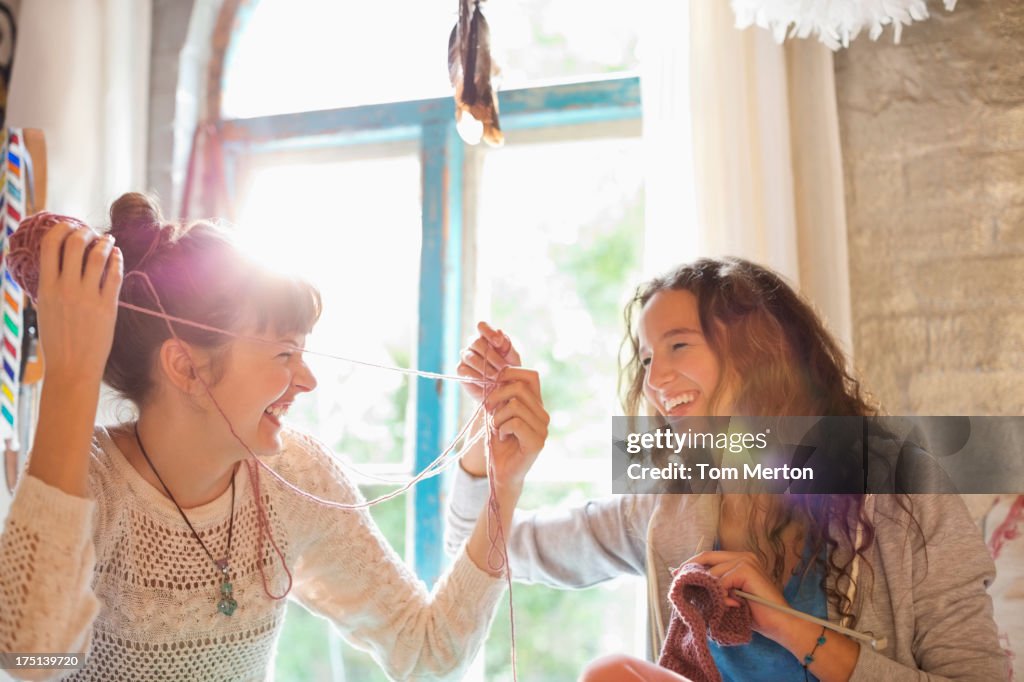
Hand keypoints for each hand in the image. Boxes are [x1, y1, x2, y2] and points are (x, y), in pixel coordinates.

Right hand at [36, 222, 122, 386]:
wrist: (72, 368)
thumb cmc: (57, 340)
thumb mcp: (43, 309)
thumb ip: (48, 285)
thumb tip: (53, 264)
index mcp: (45, 287)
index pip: (49, 245)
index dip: (60, 229)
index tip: (68, 226)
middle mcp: (66, 288)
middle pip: (75, 244)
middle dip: (84, 232)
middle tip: (90, 232)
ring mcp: (88, 297)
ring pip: (97, 256)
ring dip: (104, 242)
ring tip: (108, 240)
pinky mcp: (108, 306)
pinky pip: (114, 275)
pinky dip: (117, 260)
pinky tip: (117, 255)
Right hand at [457, 321, 520, 402]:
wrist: (503, 389)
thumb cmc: (509, 369)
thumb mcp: (512, 357)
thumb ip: (507, 345)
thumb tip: (499, 333)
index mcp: (486, 336)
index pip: (482, 326)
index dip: (489, 332)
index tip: (499, 343)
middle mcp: (473, 344)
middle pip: (476, 342)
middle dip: (491, 356)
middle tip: (503, 368)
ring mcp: (465, 356)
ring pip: (470, 357)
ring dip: (485, 368)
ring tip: (497, 377)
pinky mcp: (461, 370)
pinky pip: (466, 371)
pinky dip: (478, 377)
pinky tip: (487, 382)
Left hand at [479, 366, 548, 493]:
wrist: (501, 473)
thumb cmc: (498, 443)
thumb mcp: (497, 413)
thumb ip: (501, 396)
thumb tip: (497, 374)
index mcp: (536, 405)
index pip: (531, 376)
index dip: (511, 373)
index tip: (494, 384)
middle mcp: (543, 415)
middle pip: (519, 387)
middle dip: (496, 396)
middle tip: (489, 411)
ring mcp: (542, 429)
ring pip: (514, 405)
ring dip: (497, 417)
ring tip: (498, 429)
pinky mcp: (537, 442)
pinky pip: (515, 423)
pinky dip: (502, 429)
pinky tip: (503, 438)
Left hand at [684, 550, 793, 643]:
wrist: (780, 624)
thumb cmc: (756, 614)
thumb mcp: (731, 596)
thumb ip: (716, 586)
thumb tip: (690, 582)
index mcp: (740, 559)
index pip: (709, 557)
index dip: (691, 563)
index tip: (676, 572)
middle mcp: (743, 555)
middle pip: (707, 557)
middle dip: (690, 569)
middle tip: (676, 579)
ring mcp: (745, 560)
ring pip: (713, 573)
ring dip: (712, 592)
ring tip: (725, 605)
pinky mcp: (746, 569)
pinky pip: (721, 582)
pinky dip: (722, 596)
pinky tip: (732, 604)